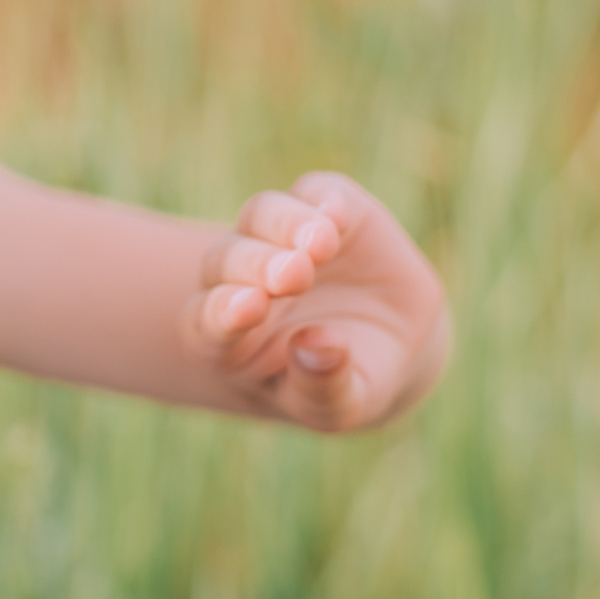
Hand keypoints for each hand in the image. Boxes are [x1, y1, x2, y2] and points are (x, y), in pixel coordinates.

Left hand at [188, 172, 450, 431]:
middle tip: (293, 274)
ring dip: (285, 226)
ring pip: (260, 216)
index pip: (207, 322)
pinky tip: (338, 213)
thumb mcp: (342, 405)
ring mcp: (278, 238)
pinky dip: (323, 201)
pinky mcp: (322, 207)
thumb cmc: (347, 382)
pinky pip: (313, 194)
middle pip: (227, 261)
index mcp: (226, 338)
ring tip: (320, 243)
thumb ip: (324, 386)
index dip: (224, 313)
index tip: (249, 307)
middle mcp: (240, 279)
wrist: (392, 342)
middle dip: (256, 266)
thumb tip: (316, 347)